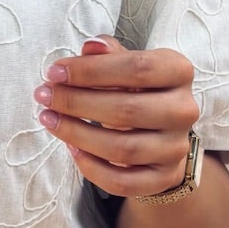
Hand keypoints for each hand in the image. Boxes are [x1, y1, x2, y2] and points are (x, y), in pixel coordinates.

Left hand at [33, 36, 200, 201]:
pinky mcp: (163, 178)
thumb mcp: (126, 66)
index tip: (54, 72)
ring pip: (123, 149)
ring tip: (49, 119)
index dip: (91, 70)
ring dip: (77, 134)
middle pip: (127, 110)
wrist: (160, 134)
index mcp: (178, 72)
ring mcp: (176, 147)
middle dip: (76, 102)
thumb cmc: (136, 91)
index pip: (138, 68)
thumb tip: (91, 46)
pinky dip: (92, 168)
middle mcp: (184, 110)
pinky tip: (71, 148)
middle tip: (44, 95)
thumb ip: (108, 55)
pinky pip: (123, 181)